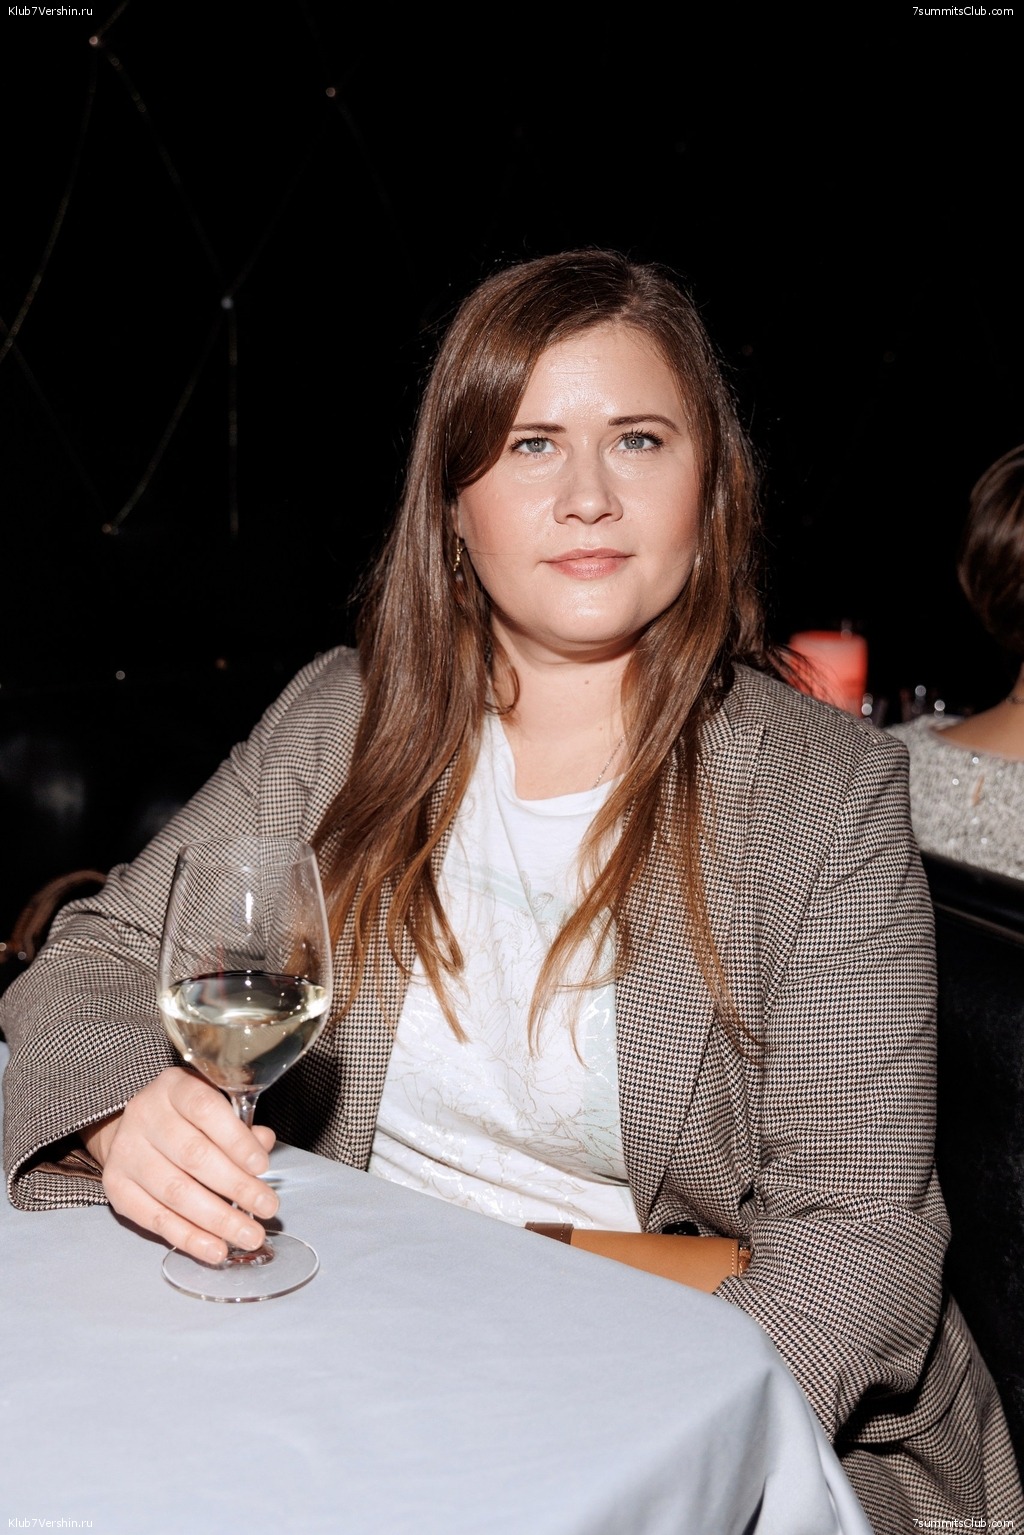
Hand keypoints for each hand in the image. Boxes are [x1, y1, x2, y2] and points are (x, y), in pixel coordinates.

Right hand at [81, 1067, 278, 1263]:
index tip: (262, 1166)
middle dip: (236, 1186)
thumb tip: (264, 1143)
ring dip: (217, 1219)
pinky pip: (154, 1219)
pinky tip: (214, 1248)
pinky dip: (188, 1237)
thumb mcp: (214, 1107)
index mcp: (173, 1087)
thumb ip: (240, 1125)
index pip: (205, 1109)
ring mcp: (125, 1152)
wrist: (135, 1128)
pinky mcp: (115, 1187)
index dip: (236, 1139)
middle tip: (267, 1207)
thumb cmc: (186, 1118)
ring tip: (248, 1235)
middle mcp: (144, 1115)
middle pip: (192, 1155)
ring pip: (175, 1192)